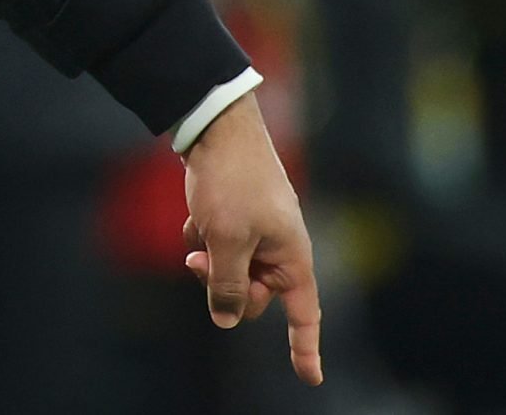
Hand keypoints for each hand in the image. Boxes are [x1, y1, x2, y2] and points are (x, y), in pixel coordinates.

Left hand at [181, 91, 322, 385]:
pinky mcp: (236, 215)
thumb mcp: (227, 241)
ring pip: (228, 269)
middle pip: (252, 294)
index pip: (303, 313)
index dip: (305, 348)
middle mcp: (279, 246)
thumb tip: (225, 319)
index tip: (311, 379)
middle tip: (196, 260)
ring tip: (198, 227)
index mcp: (292, 256)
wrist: (217, 127)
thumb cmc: (231, 182)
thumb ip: (226, 286)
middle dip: (222, 284)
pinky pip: (217, 244)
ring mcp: (257, 230)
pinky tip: (193, 214)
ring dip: (208, 256)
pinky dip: (202, 234)